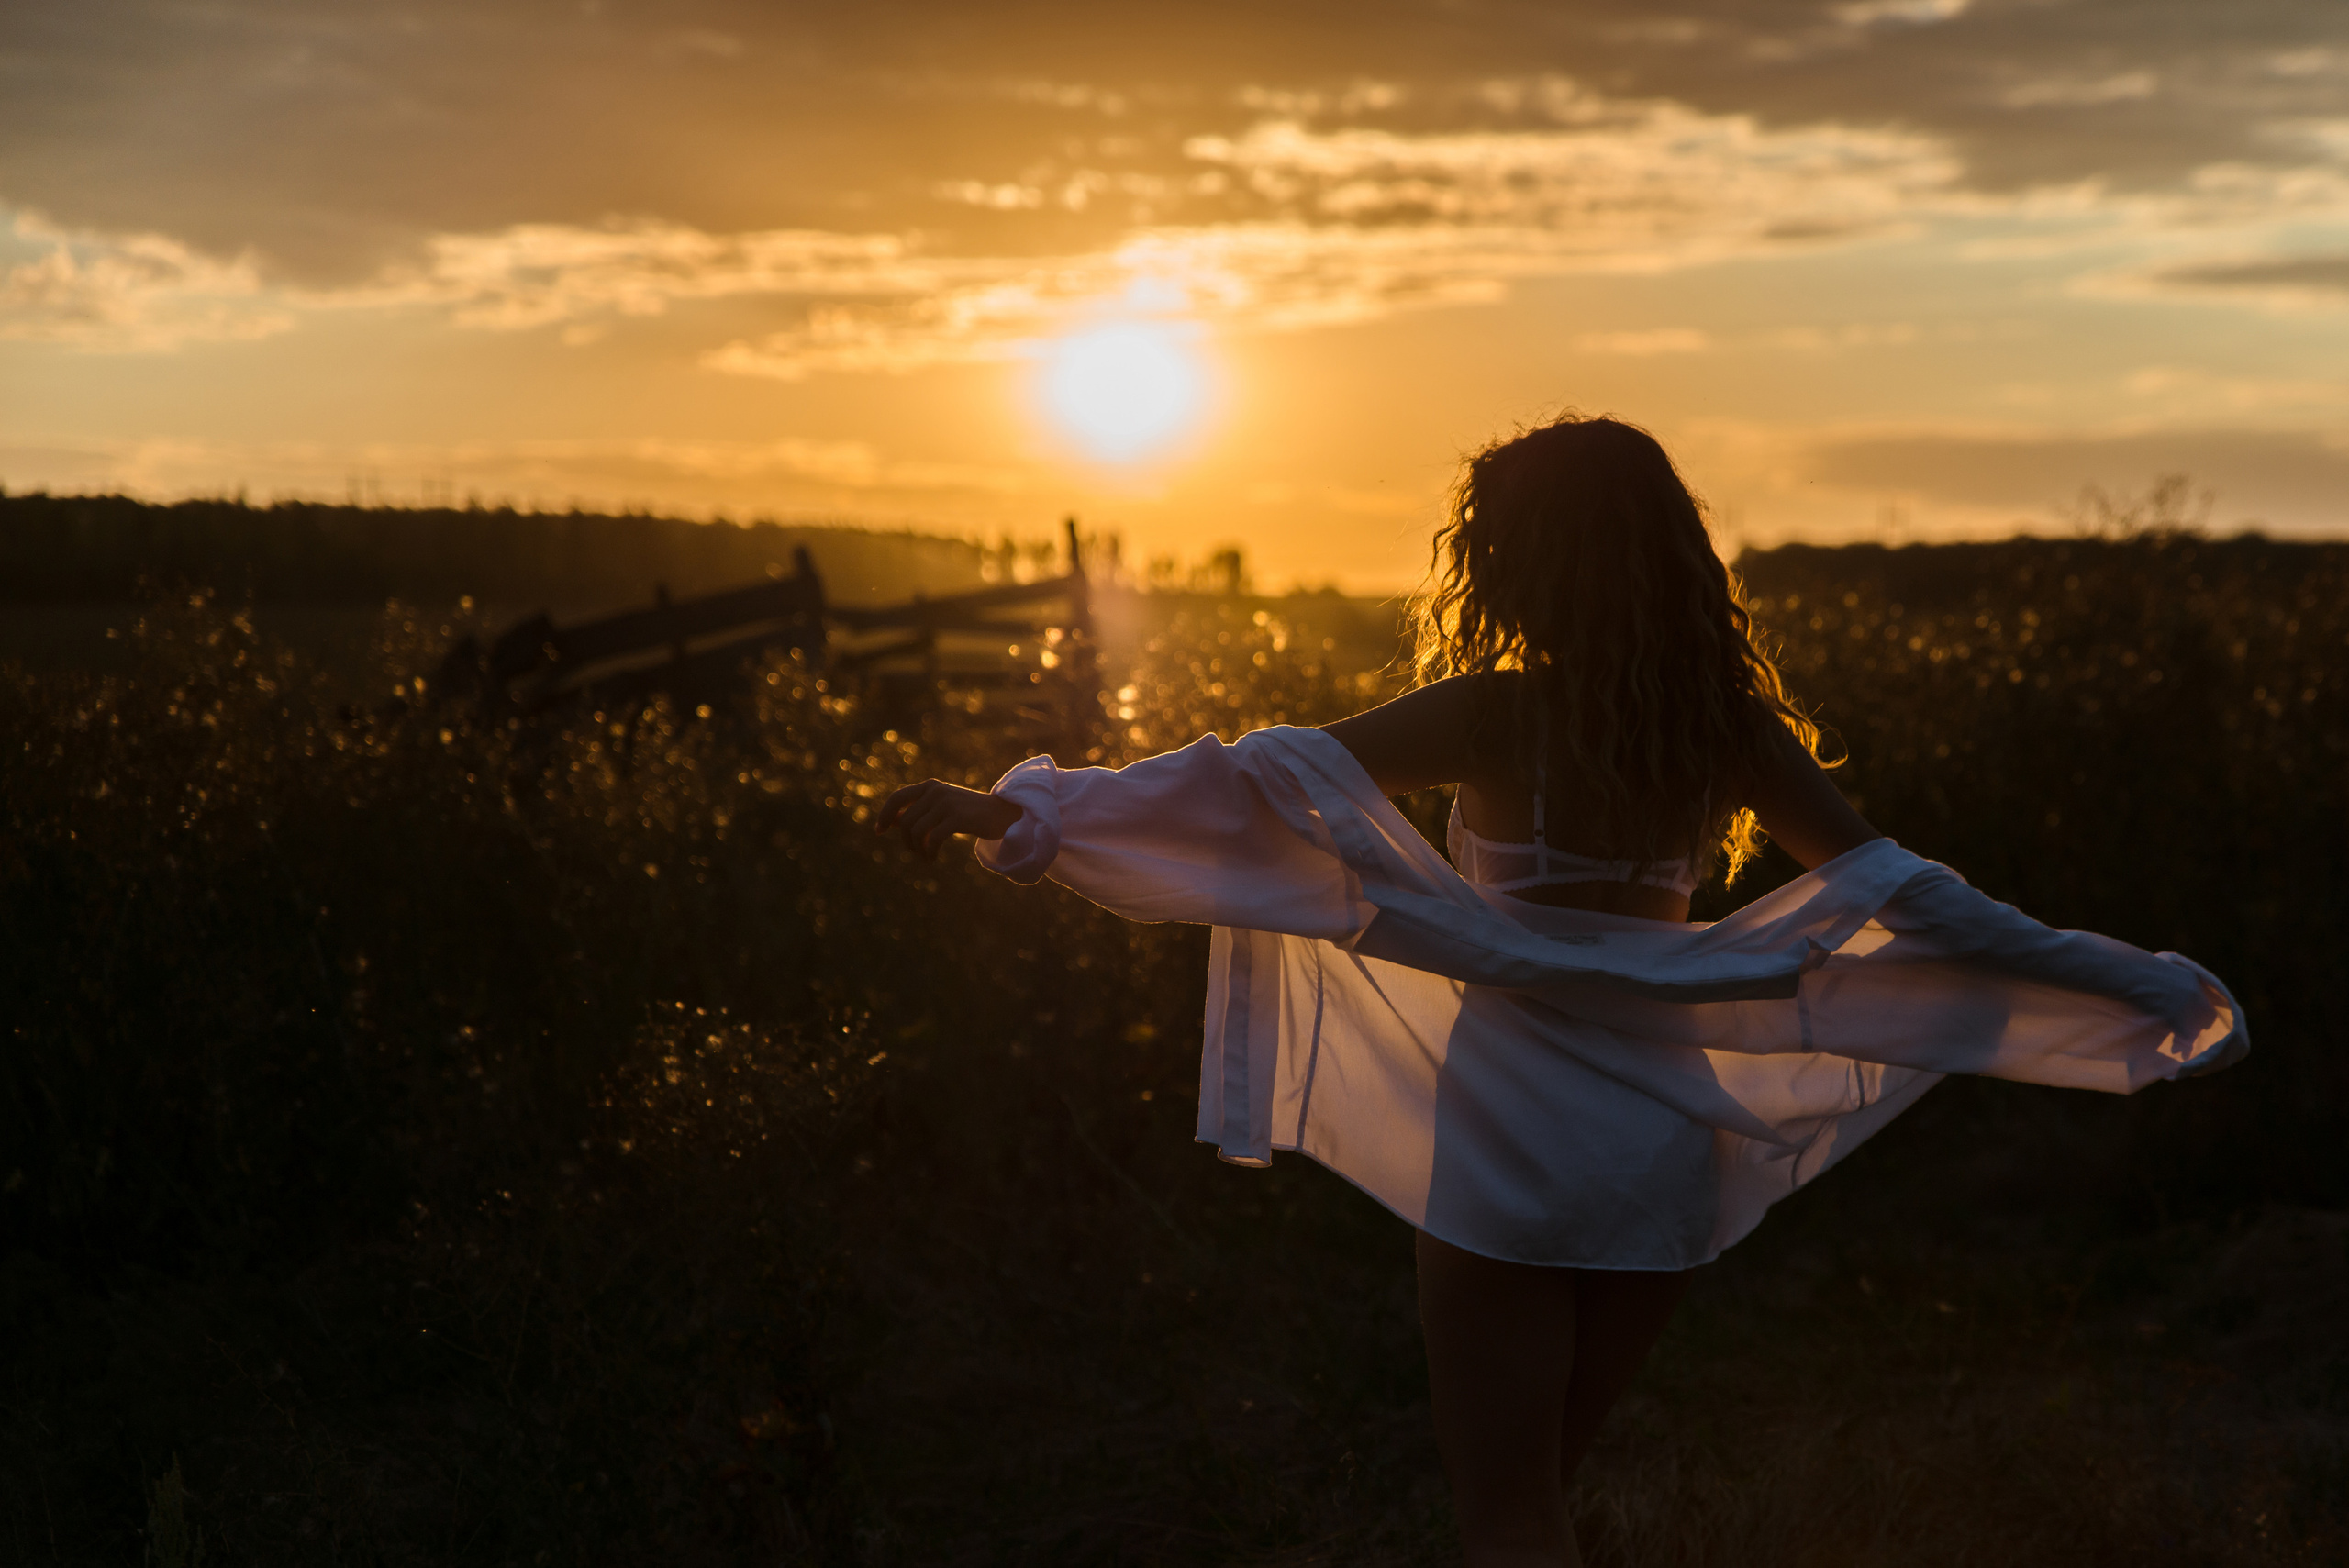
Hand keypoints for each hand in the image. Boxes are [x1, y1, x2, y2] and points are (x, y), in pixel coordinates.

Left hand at [876, 778, 1024, 858]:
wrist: (1003, 814)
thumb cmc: (970, 813)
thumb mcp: (941, 809)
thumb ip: (918, 811)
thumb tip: (892, 820)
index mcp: (930, 786)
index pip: (897, 798)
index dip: (885, 815)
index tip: (879, 832)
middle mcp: (936, 791)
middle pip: (906, 821)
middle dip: (906, 841)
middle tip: (916, 852)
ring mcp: (947, 803)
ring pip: (916, 831)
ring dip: (917, 849)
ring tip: (925, 856)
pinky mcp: (958, 817)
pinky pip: (932, 839)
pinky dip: (929, 852)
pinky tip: (932, 858)